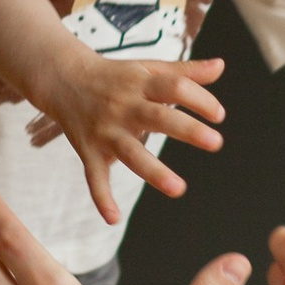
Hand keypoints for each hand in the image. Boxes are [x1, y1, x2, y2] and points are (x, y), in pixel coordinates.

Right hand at [29, 49, 227, 226]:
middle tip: (216, 143)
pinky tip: (114, 218)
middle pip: (158, 117)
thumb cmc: (115, 77)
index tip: (218, 115)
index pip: (174, 87)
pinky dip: (101, 197)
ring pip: (130, 152)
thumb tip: (220, 66)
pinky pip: (94, 176)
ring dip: (153, 171)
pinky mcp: (89, 151)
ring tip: (178, 189)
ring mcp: (105, 131)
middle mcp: (123, 107)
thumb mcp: (147, 68)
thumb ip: (184, 72)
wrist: (64, 79)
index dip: (199, 99)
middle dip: (187, 130)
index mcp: (141, 85)